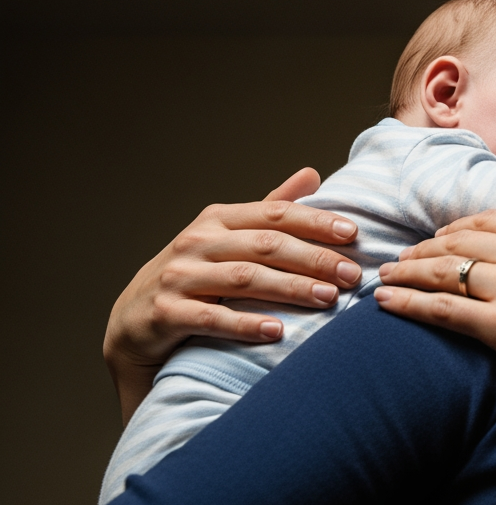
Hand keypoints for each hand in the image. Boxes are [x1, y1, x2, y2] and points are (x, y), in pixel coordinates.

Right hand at [104, 167, 361, 422]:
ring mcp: (178, 276)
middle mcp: (198, 241)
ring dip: (290, 288)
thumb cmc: (195, 275)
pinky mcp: (165, 313)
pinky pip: (211, 318)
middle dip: (314, 259)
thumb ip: (271, 209)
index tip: (353, 234)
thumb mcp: (229, 236)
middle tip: (352, 274)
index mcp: (219, 220)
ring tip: (328, 299)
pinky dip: (245, 324)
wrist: (134, 321)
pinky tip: (277, 331)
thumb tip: (312, 173)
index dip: (316, 222)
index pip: (276, 214)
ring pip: (244, 279)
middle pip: (266, 245)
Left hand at [375, 152, 495, 406]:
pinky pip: (442, 310)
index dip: (454, 230)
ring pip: (441, 272)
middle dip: (421, 250)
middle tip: (399, 257)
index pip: (484, 221)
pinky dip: (409, 303)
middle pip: (455, 244)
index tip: (437, 239)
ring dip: (406, 272)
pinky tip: (386, 301)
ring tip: (384, 276)